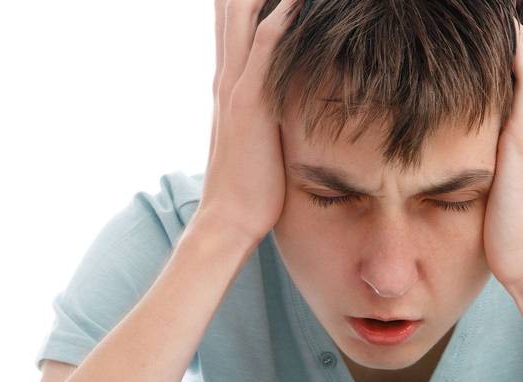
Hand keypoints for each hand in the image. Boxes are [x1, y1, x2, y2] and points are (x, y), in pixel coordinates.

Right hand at [192, 0, 302, 242]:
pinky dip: (279, 21)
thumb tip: (279, 97)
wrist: (229, 218)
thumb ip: (261, 108)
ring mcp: (235, 88)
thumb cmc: (248, 183)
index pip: (233, 22)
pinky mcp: (250, 105)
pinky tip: (295, 2)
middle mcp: (227, 76)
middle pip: (231, 8)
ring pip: (244, 19)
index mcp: (228, 82)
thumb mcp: (254, 136)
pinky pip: (265, 51)